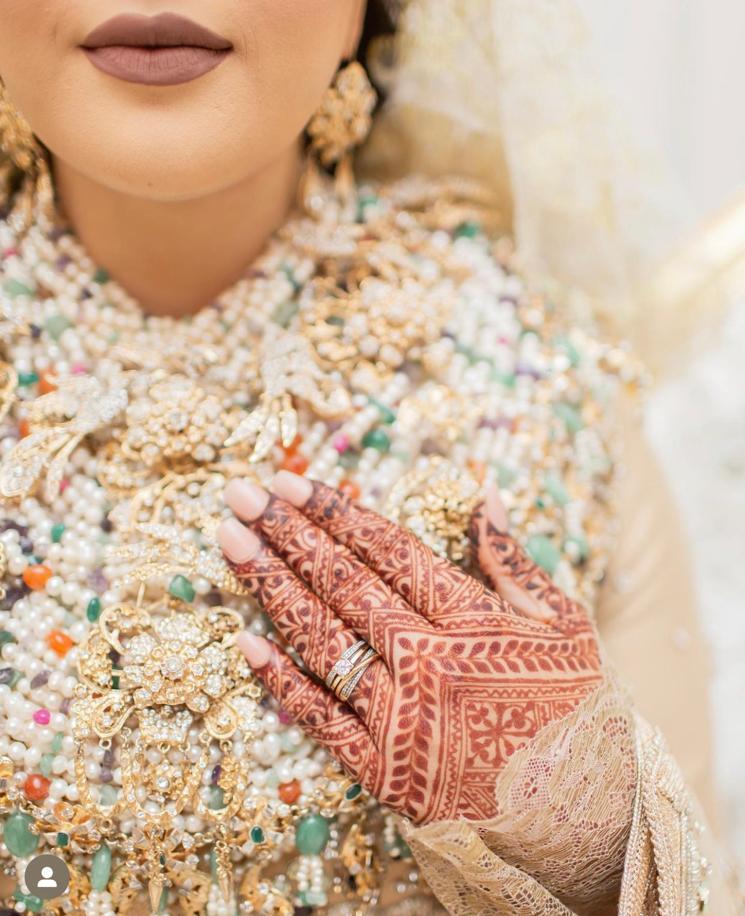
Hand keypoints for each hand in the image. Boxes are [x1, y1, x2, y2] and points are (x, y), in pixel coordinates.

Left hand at [217, 472, 602, 824]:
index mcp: (471, 620)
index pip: (387, 550)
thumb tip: (485, 495)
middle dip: (287, 534)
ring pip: (321, 639)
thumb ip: (514, 560)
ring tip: (231, 542)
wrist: (582, 816)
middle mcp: (426, 662)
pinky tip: (245, 642)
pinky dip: (280, 682)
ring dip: (271, 587)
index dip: (333, 511)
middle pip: (342, 584)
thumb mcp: (564, 623)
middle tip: (241, 495)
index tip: (289, 481)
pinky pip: (320, 718)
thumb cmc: (576, 710)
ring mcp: (398, 717)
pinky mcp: (381, 769)